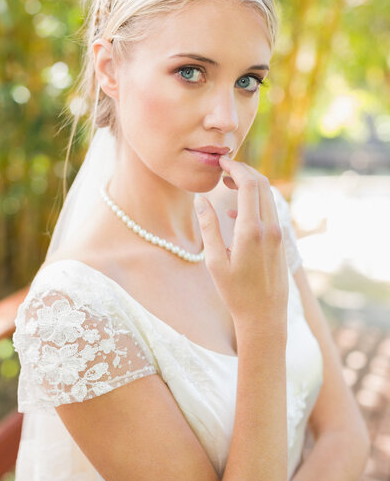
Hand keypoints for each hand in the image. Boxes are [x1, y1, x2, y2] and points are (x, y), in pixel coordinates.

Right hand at [194, 156, 288, 333]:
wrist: (264, 317)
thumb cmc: (235, 293)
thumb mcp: (215, 262)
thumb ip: (208, 227)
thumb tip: (200, 200)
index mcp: (252, 231)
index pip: (249, 184)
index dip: (236, 168)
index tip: (221, 163)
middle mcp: (270, 228)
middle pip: (262, 185)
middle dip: (244, 172)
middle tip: (224, 170)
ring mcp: (279, 235)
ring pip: (268, 197)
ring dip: (250, 186)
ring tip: (227, 187)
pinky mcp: (281, 241)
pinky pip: (270, 211)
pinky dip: (255, 202)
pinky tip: (236, 212)